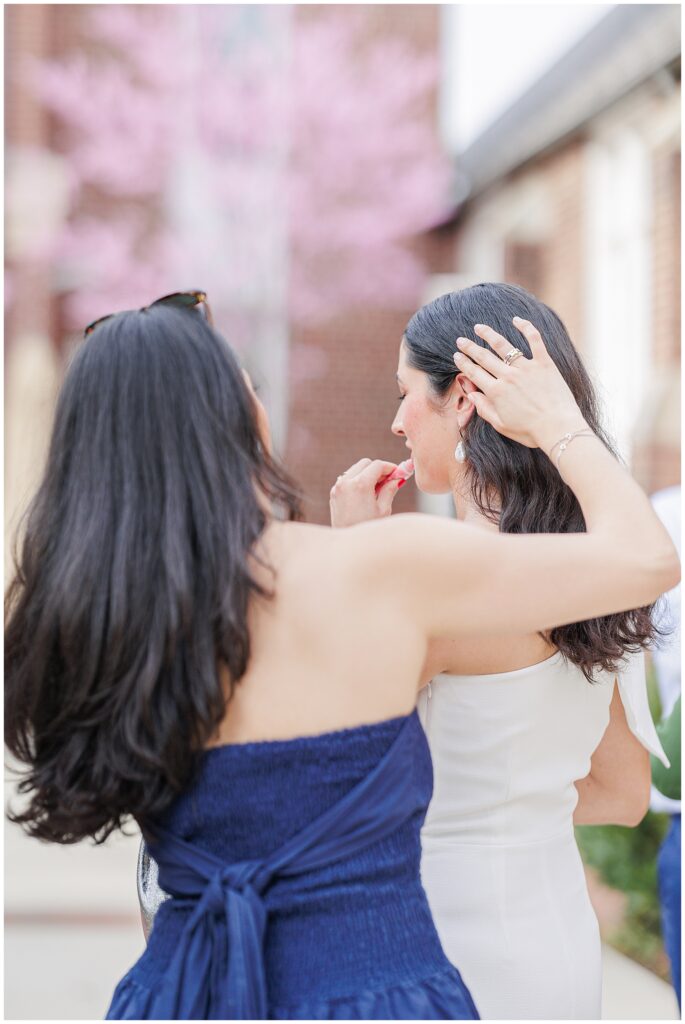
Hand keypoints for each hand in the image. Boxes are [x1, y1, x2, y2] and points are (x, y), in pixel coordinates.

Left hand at [330, 458, 412, 527]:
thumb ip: (390, 489)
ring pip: (355, 469)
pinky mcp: (334, 493)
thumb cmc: (368, 529)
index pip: (377, 465)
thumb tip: (397, 478)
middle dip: (377, 469)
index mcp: (361, 484)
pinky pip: (347, 479)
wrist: (348, 544)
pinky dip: (357, 481)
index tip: (397, 473)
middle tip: (388, 480)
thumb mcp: (384, 509)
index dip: (389, 467)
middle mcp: (346, 482)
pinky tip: (365, 494)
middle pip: (365, 463)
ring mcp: (338, 487)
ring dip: (366, 474)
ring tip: (377, 489)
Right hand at [453, 317, 587, 453]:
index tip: (457, 355)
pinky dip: (525, 327)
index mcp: (495, 392)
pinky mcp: (544, 363)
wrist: (558, 428)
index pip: (474, 373)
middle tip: (461, 340)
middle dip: (470, 347)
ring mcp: (526, 368)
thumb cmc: (530, 431)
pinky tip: (516, 320)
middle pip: (484, 357)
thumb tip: (471, 394)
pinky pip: (534, 340)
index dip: (463, 363)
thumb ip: (483, 408)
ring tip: (479, 327)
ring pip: (503, 345)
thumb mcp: (501, 425)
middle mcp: (508, 376)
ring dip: (488, 334)